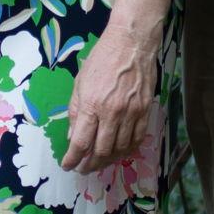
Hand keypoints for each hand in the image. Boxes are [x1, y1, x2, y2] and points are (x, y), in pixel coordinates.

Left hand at [61, 23, 156, 175]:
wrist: (131, 44)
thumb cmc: (101, 60)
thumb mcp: (79, 83)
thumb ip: (76, 112)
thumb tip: (73, 136)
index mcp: (92, 105)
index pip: (81, 142)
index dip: (73, 158)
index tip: (67, 165)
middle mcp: (112, 113)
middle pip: (101, 151)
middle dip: (90, 164)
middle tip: (83, 168)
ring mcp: (131, 113)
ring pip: (120, 148)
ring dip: (108, 160)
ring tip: (99, 163)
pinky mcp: (145, 111)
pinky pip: (137, 139)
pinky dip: (127, 150)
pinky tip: (119, 152)